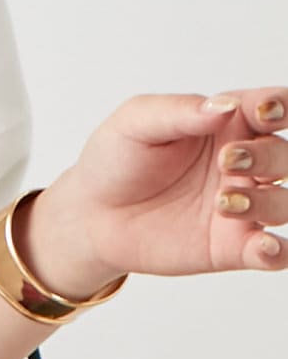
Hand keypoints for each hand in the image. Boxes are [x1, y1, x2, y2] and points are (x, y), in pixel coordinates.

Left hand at [55, 87, 287, 278]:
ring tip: (224, 202)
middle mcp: (247, 164)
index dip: (280, 107)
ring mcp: (243, 206)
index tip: (265, 112)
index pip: (274, 108)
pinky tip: (265, 247)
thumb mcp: (137, 123)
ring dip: (268, 201)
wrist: (89, 215)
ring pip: (285, 202)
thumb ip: (181, 111)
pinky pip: (272, 252)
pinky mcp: (231, 246)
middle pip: (285, 155)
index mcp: (230, 124)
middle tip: (227, 160)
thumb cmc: (115, 160)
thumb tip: (225, 105)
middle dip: (268, 155)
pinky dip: (278, 252)